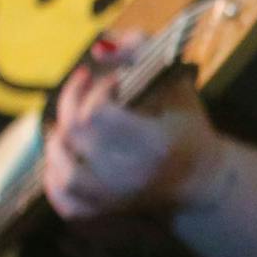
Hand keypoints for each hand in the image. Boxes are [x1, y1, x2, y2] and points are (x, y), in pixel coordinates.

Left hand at [45, 34, 225, 221]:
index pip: (98, 113)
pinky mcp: (105, 211)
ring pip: (63, 170)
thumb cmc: (189, 129)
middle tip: (83, 88)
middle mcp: (130, 174)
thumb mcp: (177, 87)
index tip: (114, 82)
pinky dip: (54, 181)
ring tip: (68, 125)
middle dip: (71, 103)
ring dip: (57, 142)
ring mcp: (115, 198)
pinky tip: (64, 160)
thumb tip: (105, 44)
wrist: (202, 181)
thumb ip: (144, 57)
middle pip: (74, 135)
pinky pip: (65, 202)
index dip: (97, 90)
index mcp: (152, 143)